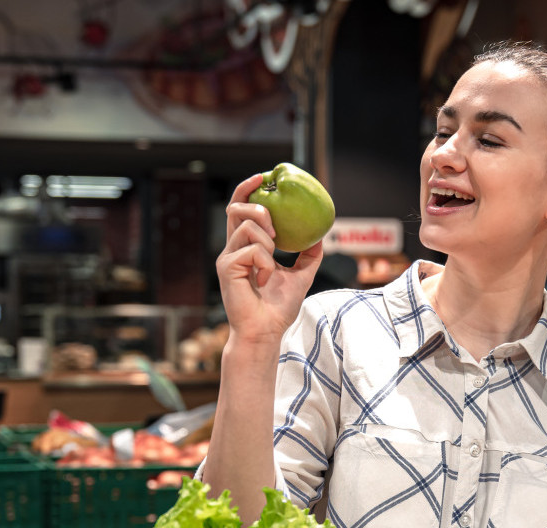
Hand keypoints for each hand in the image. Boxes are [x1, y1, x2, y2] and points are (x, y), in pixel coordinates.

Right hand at [216, 174, 325, 346]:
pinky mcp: (226, 267)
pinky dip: (266, 264)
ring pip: (248, 227)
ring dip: (268, 243)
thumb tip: (320, 236)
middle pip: (236, 208)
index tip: (263, 177)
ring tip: (271, 265)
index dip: (247, 189)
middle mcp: (232, 248)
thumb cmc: (278, 309)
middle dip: (260, 210)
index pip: (240, 210)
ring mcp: (227, 257)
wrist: (266, 332)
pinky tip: (265, 280)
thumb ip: (308, 256)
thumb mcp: (301, 276)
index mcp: (245, 247)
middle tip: (276, 233)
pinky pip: (253, 250)